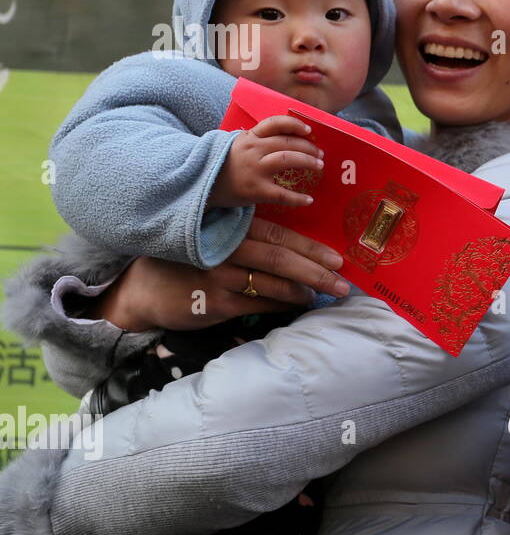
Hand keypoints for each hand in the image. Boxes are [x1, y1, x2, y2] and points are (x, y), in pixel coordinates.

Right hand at [89, 217, 350, 331]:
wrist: (142, 288)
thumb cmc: (186, 261)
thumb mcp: (215, 240)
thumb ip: (248, 239)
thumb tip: (295, 251)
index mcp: (230, 228)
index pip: (279, 235)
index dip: (311, 247)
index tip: (337, 258)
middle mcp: (227, 248)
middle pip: (282, 258)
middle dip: (317, 271)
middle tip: (342, 283)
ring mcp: (220, 275)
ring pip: (273, 282)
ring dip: (303, 290)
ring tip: (323, 295)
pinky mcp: (215, 301)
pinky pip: (258, 303)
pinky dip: (281, 305)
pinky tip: (296, 307)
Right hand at [208, 115, 323, 209]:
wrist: (200, 183)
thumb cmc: (224, 165)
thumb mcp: (238, 145)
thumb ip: (258, 141)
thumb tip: (289, 139)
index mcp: (250, 137)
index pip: (274, 123)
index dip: (294, 124)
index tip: (309, 129)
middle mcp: (253, 149)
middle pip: (287, 142)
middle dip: (308, 146)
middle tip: (321, 154)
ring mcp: (254, 169)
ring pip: (287, 159)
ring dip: (307, 161)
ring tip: (319, 166)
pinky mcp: (254, 190)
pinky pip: (281, 193)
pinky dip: (297, 198)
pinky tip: (309, 200)